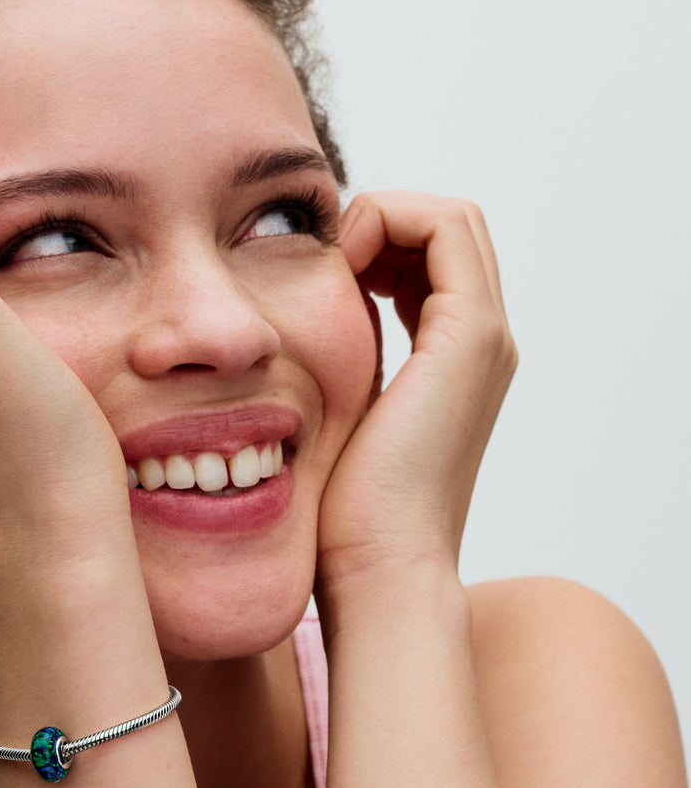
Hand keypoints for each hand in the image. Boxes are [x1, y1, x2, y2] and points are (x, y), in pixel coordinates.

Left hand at [316, 192, 516, 586]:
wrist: (377, 570)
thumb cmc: (343, 512)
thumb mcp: (339, 409)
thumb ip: (342, 353)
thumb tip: (303, 311)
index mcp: (460, 357)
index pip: (433, 250)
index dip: (376, 237)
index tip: (317, 270)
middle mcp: (484, 341)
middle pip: (447, 227)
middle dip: (380, 220)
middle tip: (321, 257)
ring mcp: (484, 337)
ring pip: (450, 218)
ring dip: (381, 217)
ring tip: (328, 261)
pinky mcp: (469, 336)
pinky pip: (442, 229)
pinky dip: (385, 223)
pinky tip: (334, 267)